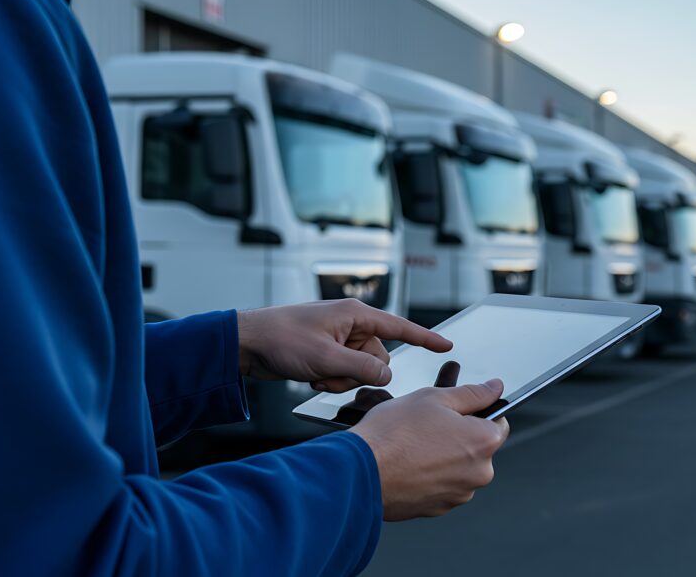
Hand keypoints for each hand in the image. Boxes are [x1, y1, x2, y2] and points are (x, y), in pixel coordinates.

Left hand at [236, 299, 451, 392]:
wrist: (249, 344)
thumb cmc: (281, 339)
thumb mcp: (325, 358)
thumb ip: (361, 368)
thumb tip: (386, 376)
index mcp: (355, 315)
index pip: (400, 326)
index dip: (425, 338)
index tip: (446, 346)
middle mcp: (351, 324)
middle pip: (379, 357)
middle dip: (358, 373)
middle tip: (330, 373)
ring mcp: (339, 339)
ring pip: (362, 369)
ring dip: (342, 379)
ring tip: (317, 375)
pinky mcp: (329, 352)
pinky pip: (345, 372)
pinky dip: (332, 379)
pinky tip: (312, 377)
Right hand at [352, 378, 510, 520]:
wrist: (359, 473)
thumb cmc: (393, 435)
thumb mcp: (434, 398)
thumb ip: (472, 392)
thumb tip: (494, 387)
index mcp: (483, 442)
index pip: (499, 422)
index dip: (478, 410)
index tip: (459, 409)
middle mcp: (478, 473)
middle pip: (477, 445)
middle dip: (458, 432)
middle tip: (428, 422)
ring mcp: (458, 494)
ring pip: (458, 466)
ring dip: (443, 453)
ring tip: (414, 442)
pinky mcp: (438, 508)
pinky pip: (441, 484)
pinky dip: (430, 473)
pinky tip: (409, 461)